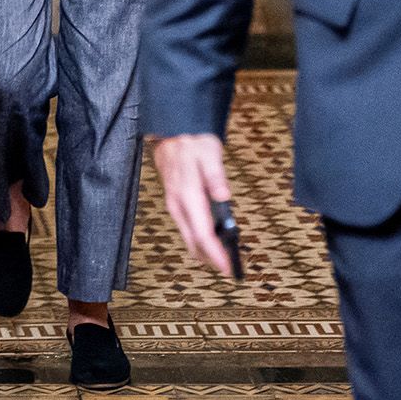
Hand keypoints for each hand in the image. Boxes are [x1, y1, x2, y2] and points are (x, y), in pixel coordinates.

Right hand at [154, 133, 237, 275]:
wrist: (170, 130)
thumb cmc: (191, 141)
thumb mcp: (209, 152)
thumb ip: (215, 176)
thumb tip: (224, 197)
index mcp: (187, 194)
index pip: (202, 232)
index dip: (215, 253)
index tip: (227, 268)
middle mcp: (177, 204)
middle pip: (193, 241)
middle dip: (211, 258)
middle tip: (231, 269)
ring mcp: (174, 204)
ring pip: (188, 236)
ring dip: (204, 250)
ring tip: (224, 258)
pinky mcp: (175, 202)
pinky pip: (186, 227)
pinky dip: (199, 239)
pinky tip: (211, 239)